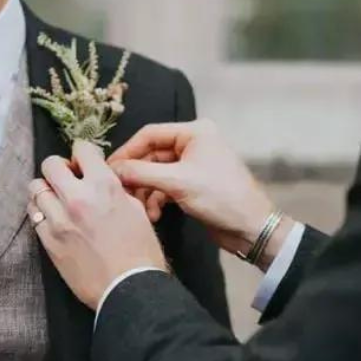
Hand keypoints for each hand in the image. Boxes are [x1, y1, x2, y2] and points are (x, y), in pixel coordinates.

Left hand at [28, 140, 167, 309]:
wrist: (129, 289)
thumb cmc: (141, 252)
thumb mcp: (136, 209)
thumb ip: (115, 189)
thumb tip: (101, 180)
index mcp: (104, 185)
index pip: (81, 149)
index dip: (82, 153)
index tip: (84, 163)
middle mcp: (78, 197)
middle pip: (50, 164)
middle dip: (59, 168)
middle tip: (68, 179)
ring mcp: (59, 220)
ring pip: (35, 189)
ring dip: (46, 190)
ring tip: (58, 199)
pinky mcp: (48, 241)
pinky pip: (34, 215)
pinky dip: (42, 212)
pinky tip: (54, 219)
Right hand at [109, 119, 291, 267]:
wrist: (252, 228)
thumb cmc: (220, 198)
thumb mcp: (178, 183)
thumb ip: (141, 173)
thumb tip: (110, 170)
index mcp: (195, 132)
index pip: (149, 134)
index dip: (127, 151)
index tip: (108, 169)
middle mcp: (193, 143)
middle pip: (151, 154)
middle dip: (136, 175)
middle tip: (119, 192)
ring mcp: (193, 164)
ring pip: (156, 172)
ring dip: (145, 190)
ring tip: (139, 208)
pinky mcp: (193, 184)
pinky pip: (165, 186)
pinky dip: (156, 199)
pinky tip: (153, 214)